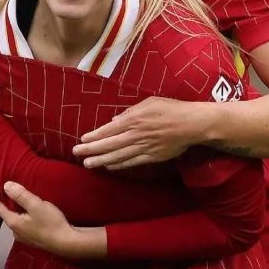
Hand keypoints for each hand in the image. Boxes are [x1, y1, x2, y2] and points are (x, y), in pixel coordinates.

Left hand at [0, 182, 104, 258]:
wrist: (67, 242)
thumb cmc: (51, 223)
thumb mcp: (36, 205)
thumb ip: (20, 195)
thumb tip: (5, 185)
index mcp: (13, 223)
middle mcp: (15, 232)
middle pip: (6, 214)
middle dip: (7, 201)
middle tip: (11, 188)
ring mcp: (24, 237)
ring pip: (16, 219)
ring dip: (17, 209)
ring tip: (22, 198)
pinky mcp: (33, 239)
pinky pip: (24, 224)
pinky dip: (24, 216)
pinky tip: (31, 211)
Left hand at [73, 97, 206, 169]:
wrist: (192, 124)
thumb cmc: (171, 109)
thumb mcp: (149, 103)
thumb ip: (130, 112)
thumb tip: (114, 122)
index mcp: (134, 120)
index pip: (109, 130)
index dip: (94, 137)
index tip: (82, 141)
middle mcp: (136, 135)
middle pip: (109, 145)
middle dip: (91, 150)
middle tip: (76, 154)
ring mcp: (144, 147)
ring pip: (119, 156)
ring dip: (102, 160)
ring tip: (88, 164)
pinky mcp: (153, 156)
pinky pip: (132, 162)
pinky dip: (120, 165)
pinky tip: (110, 166)